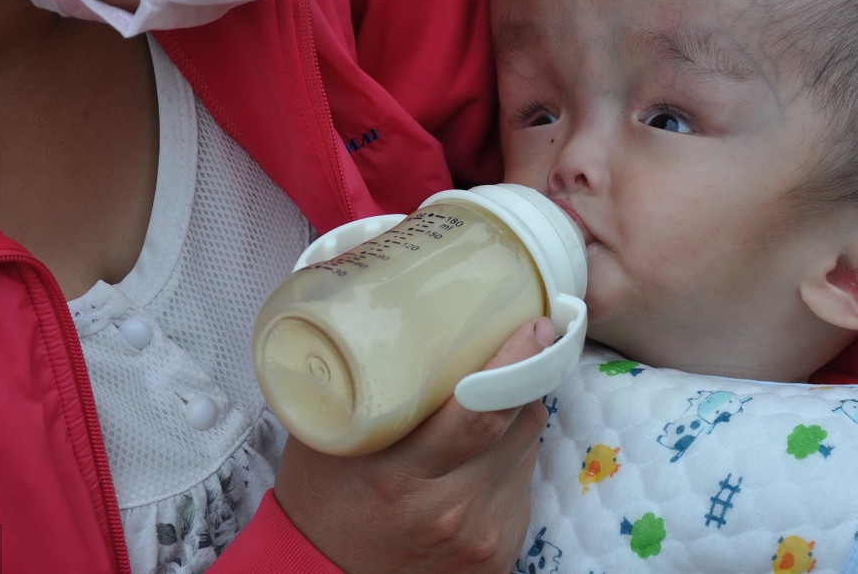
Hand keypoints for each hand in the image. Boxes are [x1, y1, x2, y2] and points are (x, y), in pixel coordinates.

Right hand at [272, 317, 556, 572]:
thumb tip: (384, 309)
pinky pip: (523, 486)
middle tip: (517, 348)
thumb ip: (360, 384)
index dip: (516, 364)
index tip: (535, 327)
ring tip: (483, 409)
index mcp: (401, 477)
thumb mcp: (328, 438)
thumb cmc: (322, 498)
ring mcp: (481, 538)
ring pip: (527, 451)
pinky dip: (510, 462)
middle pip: (518, 425)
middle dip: (522, 380)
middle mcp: (450, 511)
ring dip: (515, 421)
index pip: (480, 412)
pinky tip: (477, 461)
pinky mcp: (500, 556)